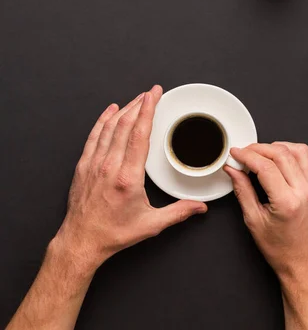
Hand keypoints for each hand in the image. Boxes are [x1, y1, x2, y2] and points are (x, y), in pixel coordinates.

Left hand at [53, 86, 207, 273]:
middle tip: (151, 92)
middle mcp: (109, 166)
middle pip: (125, 125)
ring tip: (137, 99)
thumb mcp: (151, 224)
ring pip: (109, 127)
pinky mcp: (83, 165)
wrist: (81, 241)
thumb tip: (200, 207)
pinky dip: (103, 120)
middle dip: (140, 104)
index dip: (148, 111)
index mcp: (127, 177)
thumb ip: (178, 212)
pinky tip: (110, 111)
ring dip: (124, 109)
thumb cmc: (113, 233)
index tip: (154, 95)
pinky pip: (94, 135)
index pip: (139, 134)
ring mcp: (94, 163)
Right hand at [225, 142, 307, 285]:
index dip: (247, 155)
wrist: (303, 264)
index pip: (265, 166)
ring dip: (275, 147)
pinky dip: (289, 151)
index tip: (235, 153)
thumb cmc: (280, 249)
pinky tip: (276, 158)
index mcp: (287, 202)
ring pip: (296, 150)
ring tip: (259, 154)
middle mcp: (304, 191)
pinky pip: (305, 159)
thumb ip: (242, 190)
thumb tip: (233, 170)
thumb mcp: (254, 221)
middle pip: (281, 153)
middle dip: (258, 148)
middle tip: (243, 152)